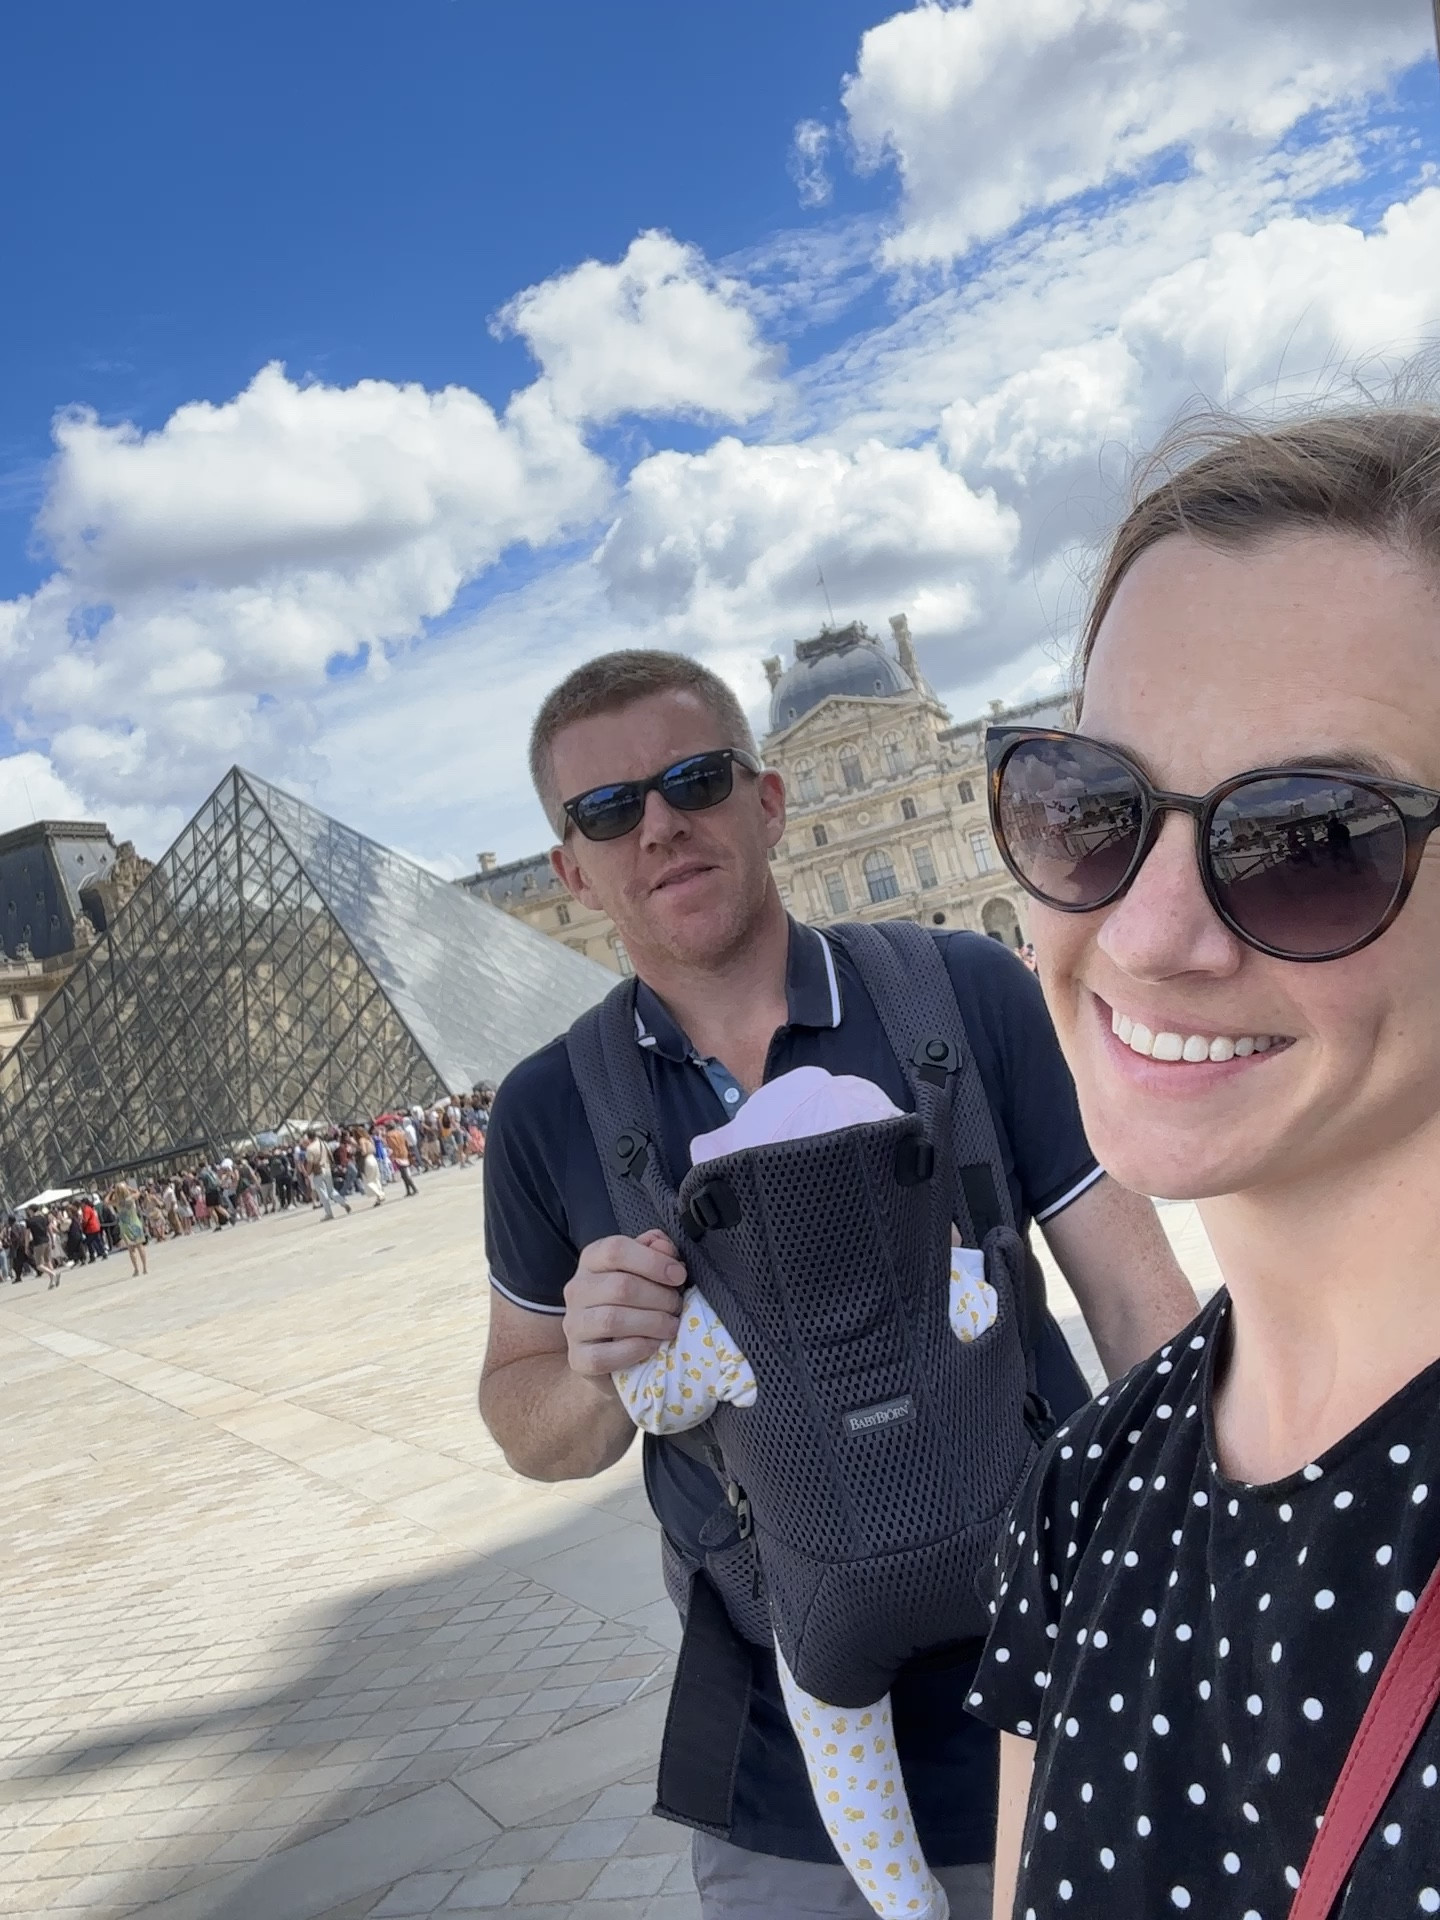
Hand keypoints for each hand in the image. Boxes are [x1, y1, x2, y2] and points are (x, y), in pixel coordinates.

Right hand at [562, 1229, 685, 1376]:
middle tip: (677, 1306)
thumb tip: (664, 1247)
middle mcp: (577, 1289)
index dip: (653, 1261)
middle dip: (660, 1297)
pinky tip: (653, 1345)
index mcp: (592, 1260)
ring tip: (670, 1326)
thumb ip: (656, 1253)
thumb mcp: (646, 1272)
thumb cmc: (633, 1304)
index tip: (678, 1275)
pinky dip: (636, 1349)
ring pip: (612, 1320)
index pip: (616, 1250)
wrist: (611, 1353)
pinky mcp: (577, 1358)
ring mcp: (573, 1325)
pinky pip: (605, 1355)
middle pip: (620, 1286)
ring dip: (652, 1323)